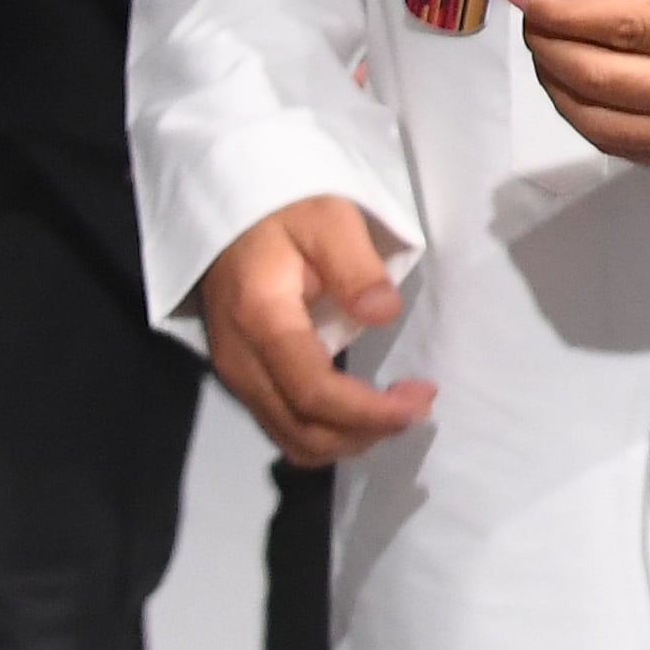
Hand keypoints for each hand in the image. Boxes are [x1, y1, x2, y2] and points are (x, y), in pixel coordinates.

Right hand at [192, 195, 435, 465]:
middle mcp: (240, 361)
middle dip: (368, 430)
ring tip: (400, 407)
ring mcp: (237, 374)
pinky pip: (284, 426)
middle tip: (420, 402)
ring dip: (351, 437)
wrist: (230, 214)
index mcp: (261, 321)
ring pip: (292, 438)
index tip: (419, 401)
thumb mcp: (329, 219)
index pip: (313, 392)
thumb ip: (355, 267)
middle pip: (302, 429)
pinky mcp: (244, 377)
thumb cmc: (285, 211)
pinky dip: (329, 431)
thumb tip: (383, 313)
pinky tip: (365, 407)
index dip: (368, 411)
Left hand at [508, 0, 649, 168]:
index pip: (627, 25)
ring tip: (544, 52)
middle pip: (602, 76)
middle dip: (549, 45)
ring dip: (559, 88)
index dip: (566, 10)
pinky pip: (630, 149)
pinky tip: (577, 92)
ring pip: (604, 122)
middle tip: (529, 16)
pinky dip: (589, 123)